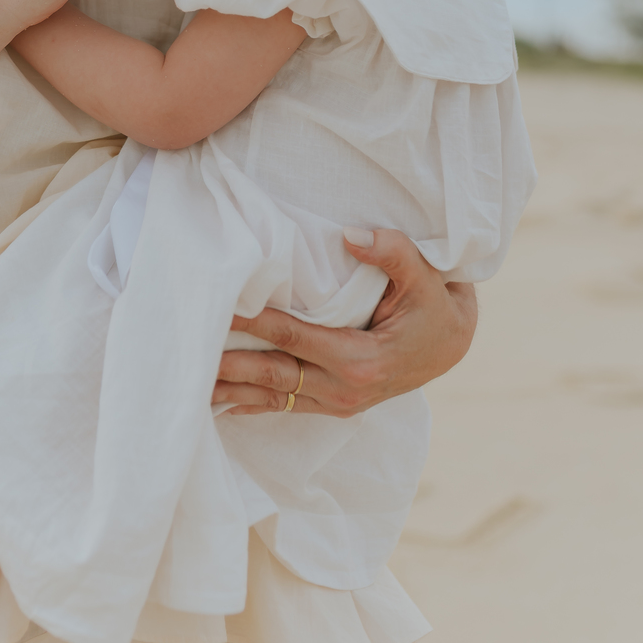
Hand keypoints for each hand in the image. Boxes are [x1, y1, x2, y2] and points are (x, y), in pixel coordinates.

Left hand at [213, 228, 477, 415]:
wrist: (453, 345)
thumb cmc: (435, 307)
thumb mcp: (424, 276)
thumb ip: (391, 251)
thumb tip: (350, 235)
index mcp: (362, 360)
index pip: (294, 338)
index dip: (254, 323)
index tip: (219, 309)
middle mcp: (345, 391)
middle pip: (274, 375)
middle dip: (229, 365)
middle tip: (188, 355)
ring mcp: (338, 404)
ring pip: (274, 398)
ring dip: (233, 391)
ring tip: (190, 387)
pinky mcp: (334, 406)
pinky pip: (286, 407)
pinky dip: (252, 405)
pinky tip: (222, 406)